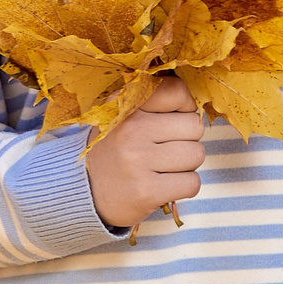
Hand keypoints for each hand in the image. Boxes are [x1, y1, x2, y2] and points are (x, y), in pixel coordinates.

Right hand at [85, 77, 205, 228]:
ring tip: (163, 166)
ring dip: (186, 164)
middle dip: (187, 138)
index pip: (177, 91)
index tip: (175, 118)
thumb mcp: (123, 114)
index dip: (185, 106)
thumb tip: (195, 97)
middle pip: (194, 126)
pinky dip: (184, 185)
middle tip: (165, 148)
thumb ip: (154, 98)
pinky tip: (164, 184)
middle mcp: (130, 130)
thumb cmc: (116, 148)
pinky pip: (192, 183)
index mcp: (126, 105)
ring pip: (197, 154)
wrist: (86, 192)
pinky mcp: (146, 192)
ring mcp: (137, 162)